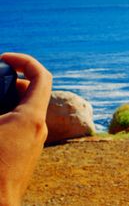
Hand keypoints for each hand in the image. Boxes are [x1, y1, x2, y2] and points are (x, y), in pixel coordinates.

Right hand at [0, 53, 51, 204]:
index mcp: (31, 117)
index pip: (41, 76)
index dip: (24, 60)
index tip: (3, 58)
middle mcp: (39, 128)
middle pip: (33, 92)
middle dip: (12, 80)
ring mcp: (35, 143)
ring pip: (26, 111)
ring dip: (8, 100)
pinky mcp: (27, 155)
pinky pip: (21, 127)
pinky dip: (8, 118)